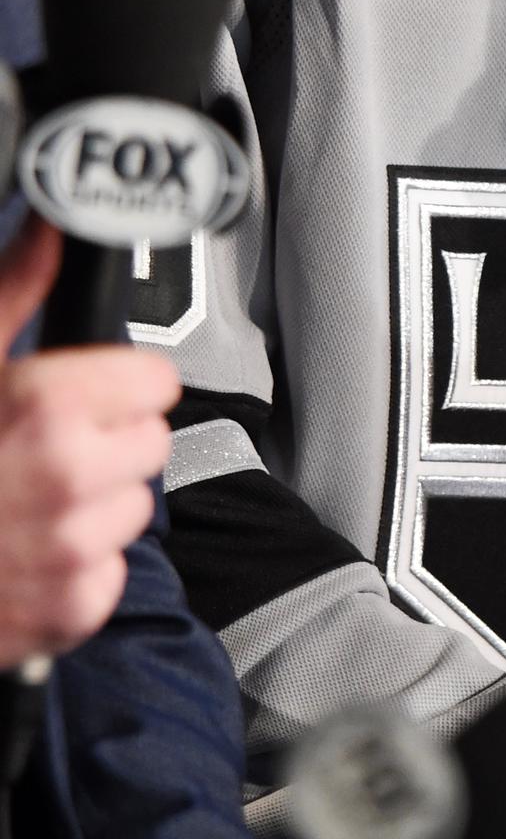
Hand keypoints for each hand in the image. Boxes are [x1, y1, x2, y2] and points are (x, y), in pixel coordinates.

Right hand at [0, 218, 179, 662]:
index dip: (116, 383)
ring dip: (93, 504)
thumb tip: (51, 229)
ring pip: (134, 505)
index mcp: (46, 406)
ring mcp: (73, 549)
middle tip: (40, 450)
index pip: (156, 380)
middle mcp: (69, 477)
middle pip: (150, 440)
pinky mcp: (71, 610)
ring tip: (24, 502)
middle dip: (106, 442)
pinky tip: (23, 550)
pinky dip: (75, 567)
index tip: (84, 394)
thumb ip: (16, 291)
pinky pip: (110, 570)